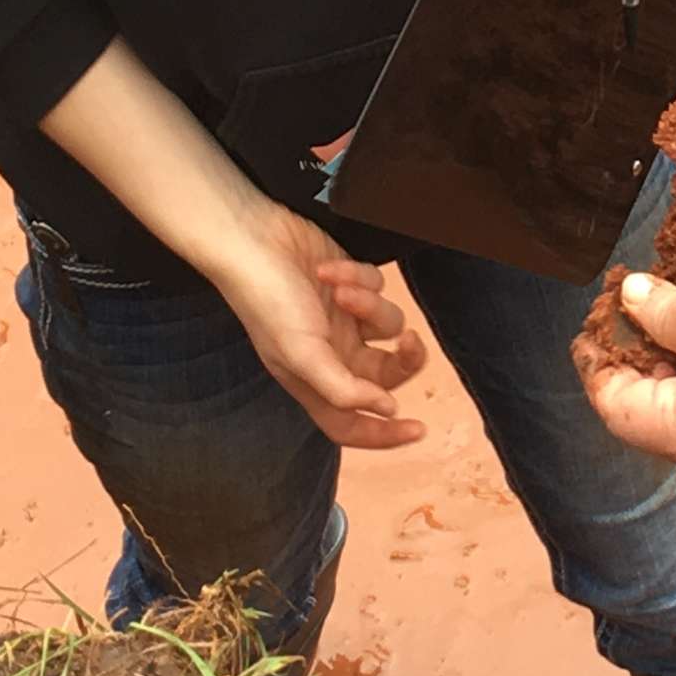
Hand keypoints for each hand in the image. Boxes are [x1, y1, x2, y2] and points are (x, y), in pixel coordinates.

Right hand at [209, 203, 426, 449]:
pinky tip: (328, 268)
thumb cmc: (269, 303)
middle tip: (408, 340)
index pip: (352, 424)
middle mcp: (333, 355)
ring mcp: (343, 319)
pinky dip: (357, 276)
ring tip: (337, 288)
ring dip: (368, 304)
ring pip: (387, 324)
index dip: (384, 435)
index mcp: (316, 382)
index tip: (419, 429)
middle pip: (386, 373)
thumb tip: (387, 410)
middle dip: (403, 358)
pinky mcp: (351, 283)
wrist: (255, 241)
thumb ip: (343, 389)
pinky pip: (377, 286)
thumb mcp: (302, 354)